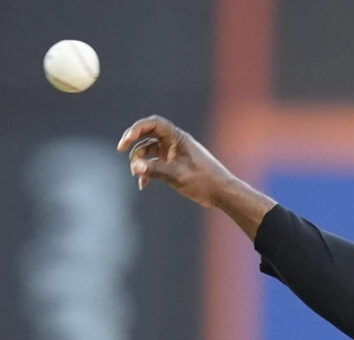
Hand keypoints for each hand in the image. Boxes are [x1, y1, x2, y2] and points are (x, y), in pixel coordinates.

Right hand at [117, 115, 234, 205]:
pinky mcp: (175, 164)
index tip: (126, 141)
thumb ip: (154, 170)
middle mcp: (175, 142)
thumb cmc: (204, 181)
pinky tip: (143, 184)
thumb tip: (134, 166)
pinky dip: (149, 170)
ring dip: (140, 161)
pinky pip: (156, 163)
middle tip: (121, 150)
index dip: (137, 128)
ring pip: (150, 151)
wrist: (222, 192)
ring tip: (137, 175)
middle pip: (148, 135)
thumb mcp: (177, 176)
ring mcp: (175, 153)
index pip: (154, 124)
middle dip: (134, 143)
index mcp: (178, 138)